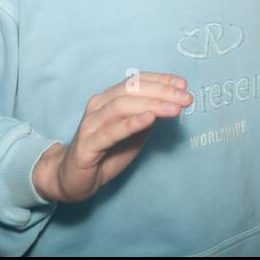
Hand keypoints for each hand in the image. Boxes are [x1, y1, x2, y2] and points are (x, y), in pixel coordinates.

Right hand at [32, 72, 191, 202]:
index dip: (160, 80)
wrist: (73, 178)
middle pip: (132, 90)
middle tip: (186, 98)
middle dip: (162, 92)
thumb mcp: (133, 133)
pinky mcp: (87, 144)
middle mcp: (99, 105)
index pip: (136, 81)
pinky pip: (111, 131)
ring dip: (152, 105)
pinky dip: (131, 123)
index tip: (183, 85)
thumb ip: (147, 117)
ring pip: (122, 106)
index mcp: (109, 99)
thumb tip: (171, 103)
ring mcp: (91, 123)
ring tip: (174, 108)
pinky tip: (149, 119)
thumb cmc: (105, 153)